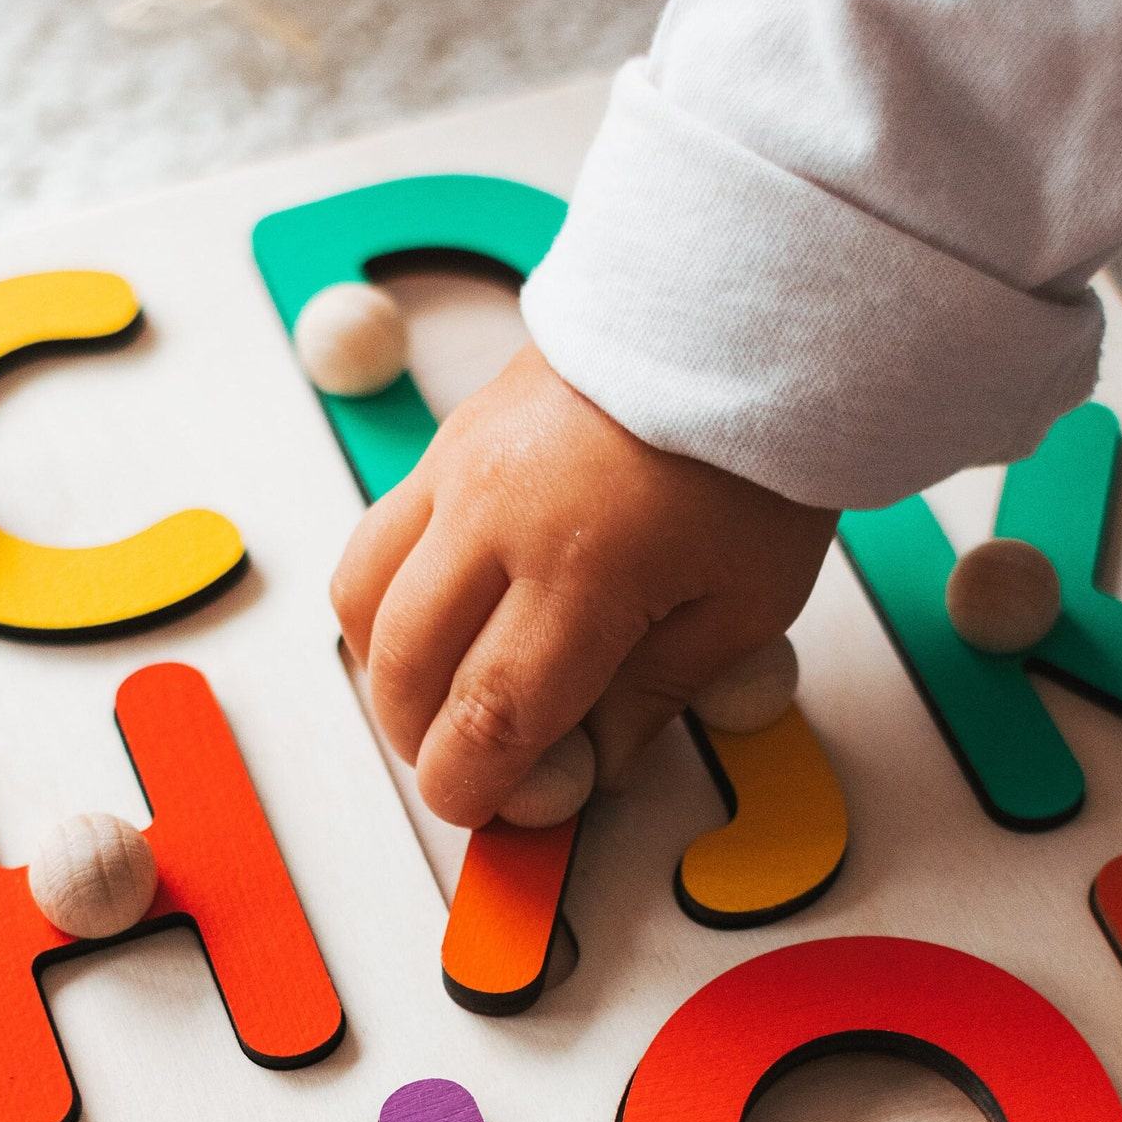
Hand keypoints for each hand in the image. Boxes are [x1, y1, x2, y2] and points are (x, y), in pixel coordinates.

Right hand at [331, 343, 836, 827]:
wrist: (743, 311)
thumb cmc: (760, 457)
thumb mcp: (747, 599)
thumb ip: (659, 691)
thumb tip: (595, 761)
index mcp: (585, 569)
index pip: (491, 715)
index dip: (475, 785)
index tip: (492, 810)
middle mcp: (498, 517)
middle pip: (404, 666)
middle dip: (421, 741)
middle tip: (469, 767)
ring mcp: (458, 469)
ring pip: (362, 597)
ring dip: (385, 671)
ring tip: (438, 699)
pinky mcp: (449, 438)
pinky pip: (381, 535)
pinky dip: (391, 599)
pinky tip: (441, 620)